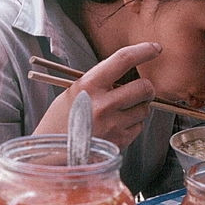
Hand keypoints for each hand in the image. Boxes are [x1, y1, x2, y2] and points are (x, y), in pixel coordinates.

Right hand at [34, 42, 161, 148]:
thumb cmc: (59, 122)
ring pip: (144, 109)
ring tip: (119, 112)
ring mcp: (113, 125)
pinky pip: (139, 127)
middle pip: (144, 87)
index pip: (122, 60)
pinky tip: (115, 127)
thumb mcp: (73, 93)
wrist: (49, 155)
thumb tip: (126, 74)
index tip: (155, 48)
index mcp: (88, 85)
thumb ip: (99, 82)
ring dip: (138, 108)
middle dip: (146, 88)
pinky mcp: (119, 142)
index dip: (143, 51)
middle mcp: (103, 104)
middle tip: (140, 89)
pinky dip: (132, 125)